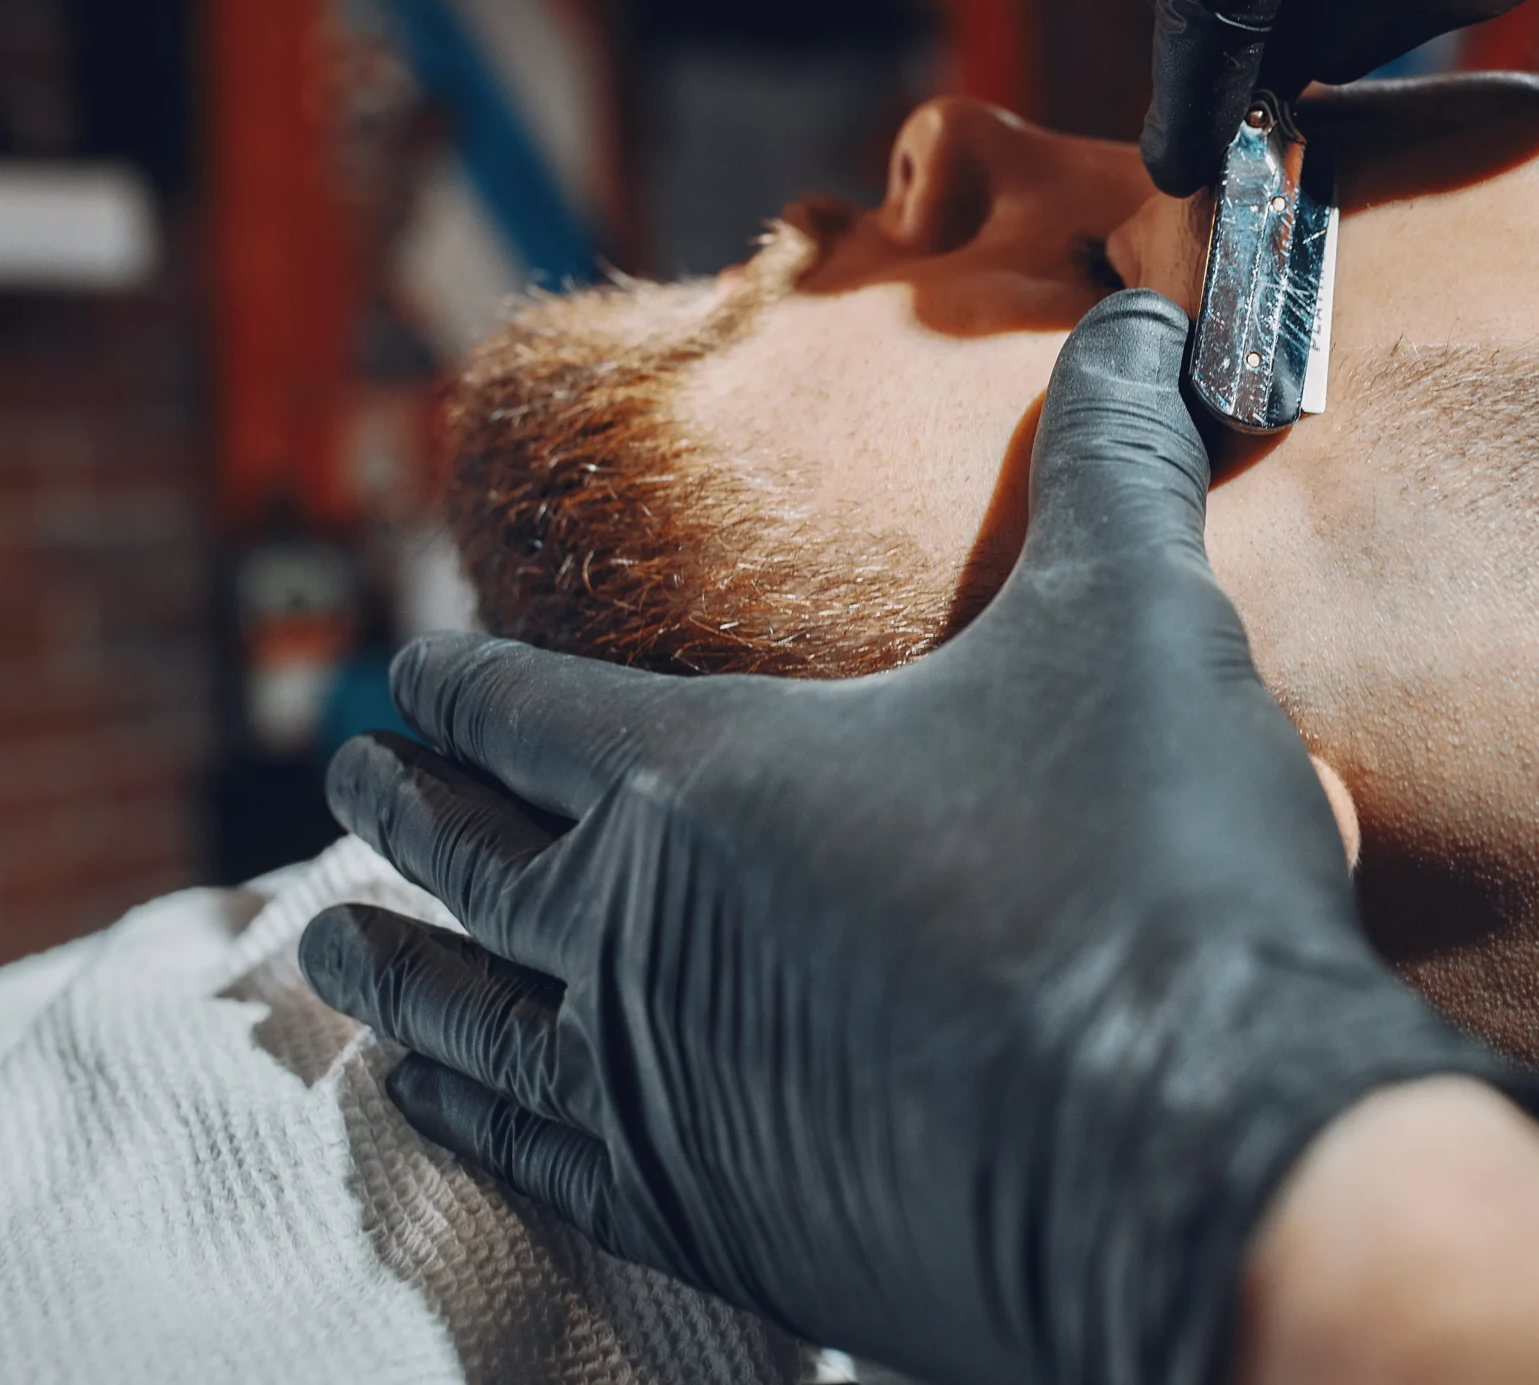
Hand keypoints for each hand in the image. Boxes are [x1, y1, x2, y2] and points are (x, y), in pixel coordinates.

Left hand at [300, 291, 1538, 1384]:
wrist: (1203, 1159)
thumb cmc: (1156, 878)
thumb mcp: (1139, 626)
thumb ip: (1114, 464)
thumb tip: (1144, 322)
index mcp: (705, 774)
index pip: (516, 706)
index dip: (457, 677)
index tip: (415, 667)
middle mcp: (635, 929)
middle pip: (455, 852)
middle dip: (398, 803)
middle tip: (353, 779)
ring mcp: (653, 1086)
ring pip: (457, 1013)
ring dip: (389, 966)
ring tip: (335, 945)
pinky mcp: (705, 1216)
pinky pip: (521, 1155)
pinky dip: (456, 1113)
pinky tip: (434, 1103)